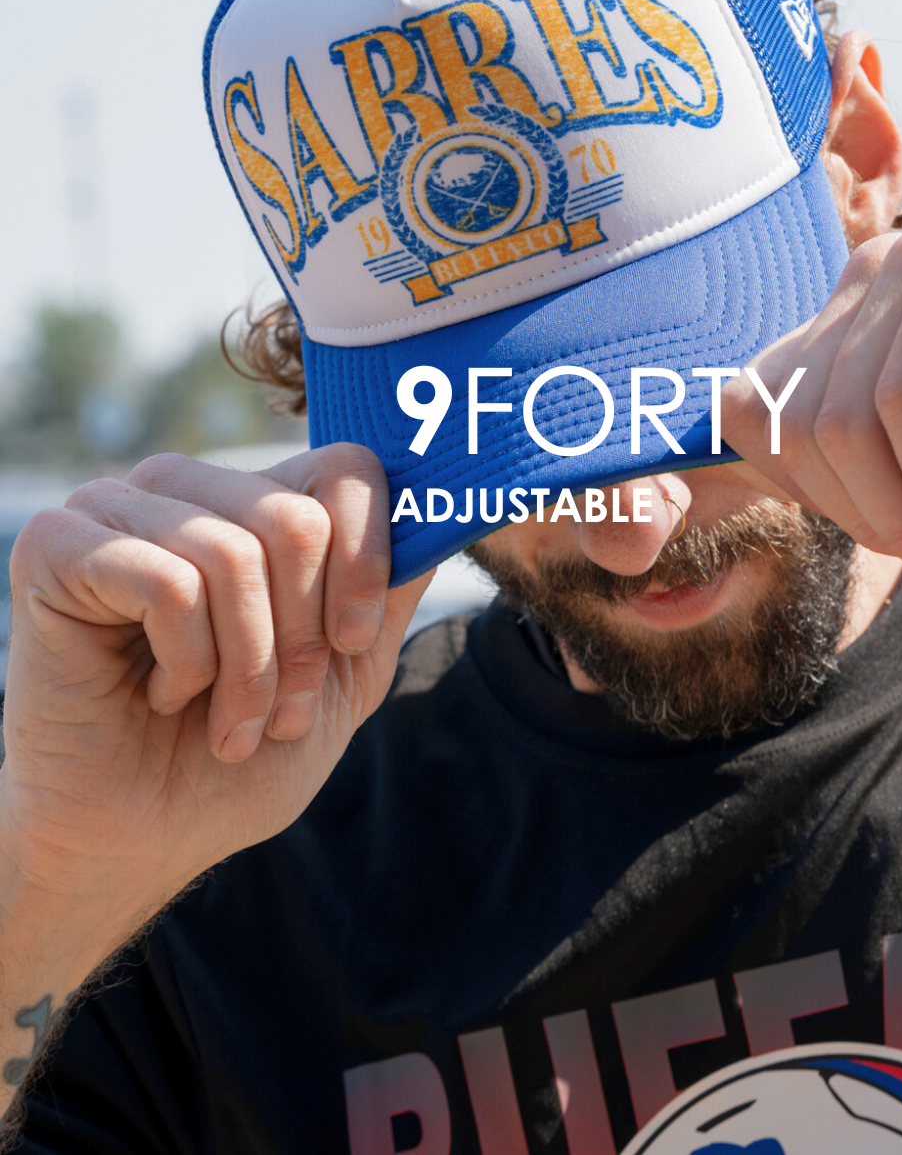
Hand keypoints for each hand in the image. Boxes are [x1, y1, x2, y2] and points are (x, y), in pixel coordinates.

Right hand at [0, 445, 429, 933]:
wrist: (141, 838)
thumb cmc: (238, 756)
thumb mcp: (346, 671)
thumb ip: (390, 589)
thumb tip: (440, 511)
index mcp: (254, 501)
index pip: (348, 467)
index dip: (368, 560)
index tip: (350, 642)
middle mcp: (187, 486)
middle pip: (297, 520)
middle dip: (303, 640)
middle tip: (276, 710)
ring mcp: (117, 504)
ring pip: (234, 554)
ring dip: (248, 668)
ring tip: (223, 720)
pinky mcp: (58, 543)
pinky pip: (168, 582)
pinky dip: (185, 663)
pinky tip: (159, 693)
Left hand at [721, 223, 901, 593]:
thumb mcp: (894, 503)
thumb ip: (799, 472)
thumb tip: (655, 483)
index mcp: (843, 327)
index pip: (742, 408)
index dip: (801, 494)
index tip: (894, 540)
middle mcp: (869, 278)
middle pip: (783, 421)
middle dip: (860, 517)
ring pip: (836, 417)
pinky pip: (898, 399)